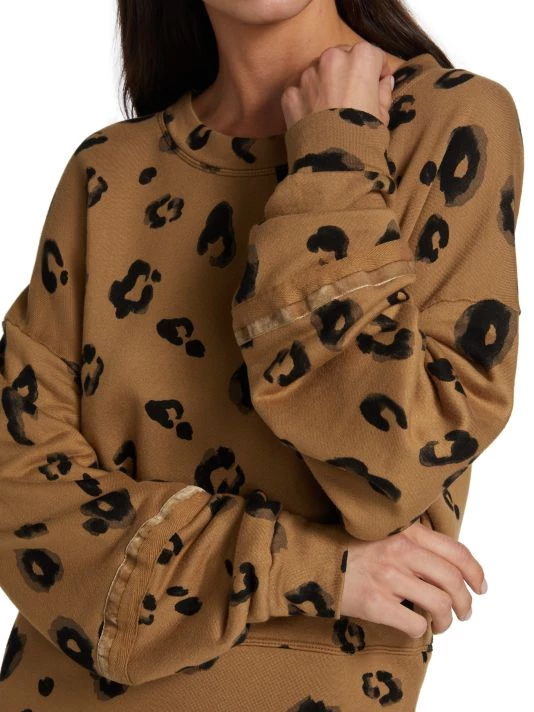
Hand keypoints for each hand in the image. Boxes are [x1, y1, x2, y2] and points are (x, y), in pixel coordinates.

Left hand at [281, 40, 393, 129]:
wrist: (332, 166)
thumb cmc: (364, 139)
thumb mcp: (383, 117)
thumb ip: (384, 94)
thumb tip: (384, 82)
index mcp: (360, 59)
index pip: (372, 55)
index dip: (377, 72)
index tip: (378, 86)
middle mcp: (332, 58)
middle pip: (342, 58)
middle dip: (348, 74)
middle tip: (352, 99)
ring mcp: (307, 75)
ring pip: (318, 73)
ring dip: (325, 86)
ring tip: (330, 112)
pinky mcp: (290, 93)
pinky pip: (300, 92)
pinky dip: (306, 102)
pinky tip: (314, 120)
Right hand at [340, 521, 486, 638]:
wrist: (313, 561)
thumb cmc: (350, 547)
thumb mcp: (385, 531)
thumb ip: (414, 539)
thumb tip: (449, 563)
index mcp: (406, 530)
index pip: (456, 552)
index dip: (475, 572)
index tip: (480, 586)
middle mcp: (400, 551)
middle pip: (453, 581)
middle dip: (465, 602)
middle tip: (464, 612)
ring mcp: (388, 577)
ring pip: (439, 604)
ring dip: (447, 620)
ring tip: (441, 623)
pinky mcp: (376, 603)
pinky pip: (415, 623)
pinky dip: (422, 629)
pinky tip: (415, 626)